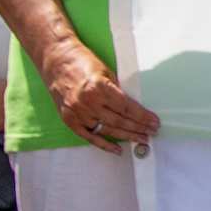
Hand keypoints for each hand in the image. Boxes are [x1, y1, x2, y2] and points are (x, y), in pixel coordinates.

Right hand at [42, 39, 160, 152]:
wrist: (56, 61)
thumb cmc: (81, 62)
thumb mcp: (106, 72)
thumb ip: (117, 91)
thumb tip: (133, 108)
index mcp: (99, 87)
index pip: (127, 107)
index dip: (142, 116)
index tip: (154, 121)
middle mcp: (88, 102)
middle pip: (119, 121)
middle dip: (138, 128)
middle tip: (151, 131)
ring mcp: (77, 112)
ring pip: (107, 130)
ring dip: (126, 136)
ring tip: (140, 139)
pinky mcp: (69, 120)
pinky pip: (90, 136)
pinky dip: (104, 144)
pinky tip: (117, 149)